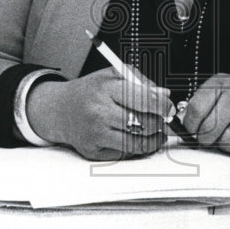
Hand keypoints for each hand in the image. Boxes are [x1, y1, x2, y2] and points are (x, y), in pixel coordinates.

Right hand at [25, 67, 172, 159]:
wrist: (60, 110)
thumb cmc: (91, 91)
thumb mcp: (113, 74)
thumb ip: (141, 82)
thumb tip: (164, 96)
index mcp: (106, 88)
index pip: (143, 99)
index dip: (162, 105)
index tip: (169, 107)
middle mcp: (99, 112)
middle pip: (143, 124)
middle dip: (159, 123)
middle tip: (163, 119)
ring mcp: (95, 134)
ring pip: (136, 143)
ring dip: (153, 139)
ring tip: (157, 131)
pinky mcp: (93, 151)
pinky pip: (124, 154)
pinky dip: (135, 147)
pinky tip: (137, 138)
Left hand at [181, 74, 229, 158]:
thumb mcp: (216, 96)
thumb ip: (197, 110)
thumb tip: (174, 127)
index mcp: (220, 84)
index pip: (197, 108)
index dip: (191, 126)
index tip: (191, 132)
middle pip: (210, 128)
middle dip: (206, 139)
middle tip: (210, 137)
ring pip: (227, 140)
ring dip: (225, 145)